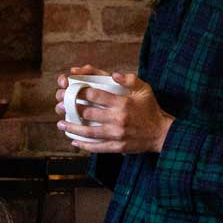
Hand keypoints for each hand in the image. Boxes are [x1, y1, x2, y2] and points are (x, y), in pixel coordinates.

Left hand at [56, 70, 174, 153]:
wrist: (161, 133)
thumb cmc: (151, 109)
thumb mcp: (145, 90)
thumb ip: (130, 79)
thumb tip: (113, 74)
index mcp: (122, 103)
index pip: (94, 95)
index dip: (79, 91)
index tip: (70, 89)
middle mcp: (118, 119)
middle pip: (87, 113)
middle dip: (71, 109)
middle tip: (61, 105)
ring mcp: (116, 134)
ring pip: (88, 132)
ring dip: (72, 127)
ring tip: (61, 123)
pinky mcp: (117, 146)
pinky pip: (97, 147)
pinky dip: (84, 145)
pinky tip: (74, 141)